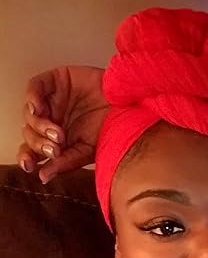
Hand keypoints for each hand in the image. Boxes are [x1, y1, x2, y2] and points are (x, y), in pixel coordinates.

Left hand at [18, 66, 108, 182]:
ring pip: (30, 113)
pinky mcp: (56, 80)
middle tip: (55, 149)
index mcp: (56, 140)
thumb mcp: (87, 152)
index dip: (27, 157)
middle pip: (30, 133)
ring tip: (57, 133)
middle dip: (38, 143)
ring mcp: (53, 101)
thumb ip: (65, 163)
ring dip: (39, 126)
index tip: (30, 166)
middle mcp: (51, 121)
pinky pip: (35, 87)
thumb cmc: (112, 129)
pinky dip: (33, 98)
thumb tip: (43, 176)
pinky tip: (38, 109)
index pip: (32, 150)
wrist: (129, 107)